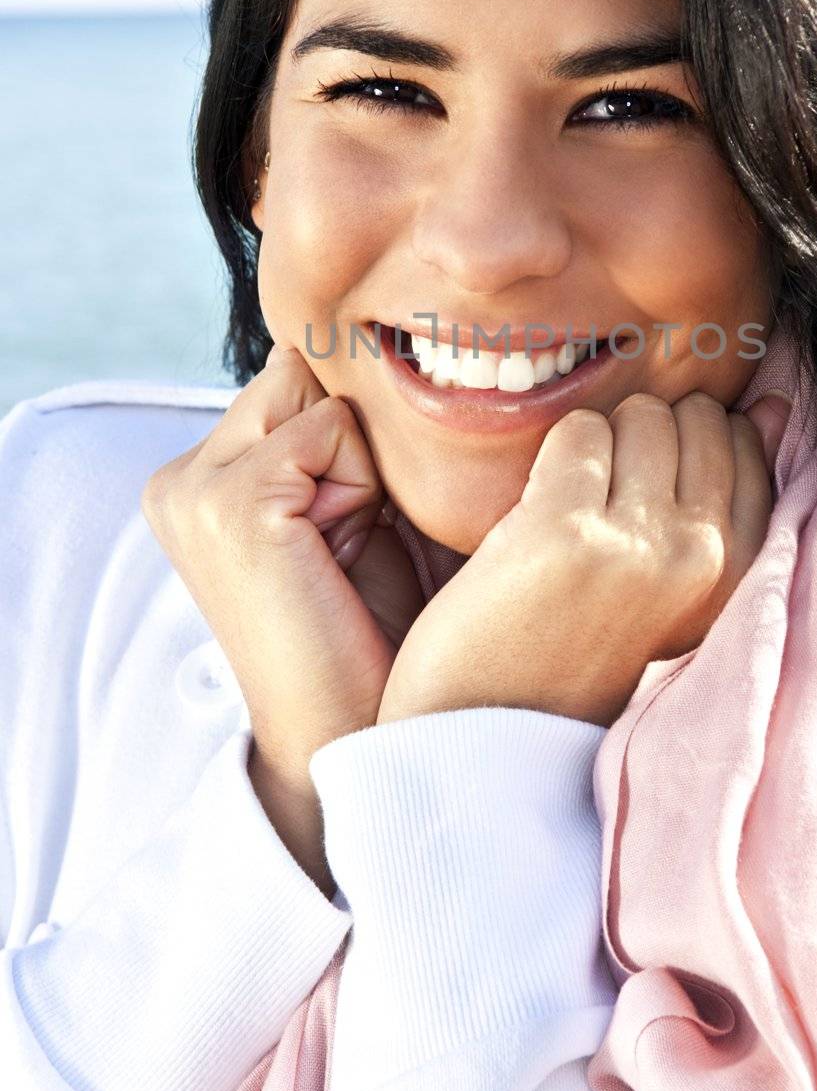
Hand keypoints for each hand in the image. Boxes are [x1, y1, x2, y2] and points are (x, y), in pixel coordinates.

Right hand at [140, 344, 424, 889]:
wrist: (344, 733)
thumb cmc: (363, 629)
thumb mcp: (341, 513)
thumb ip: (330, 439)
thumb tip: (355, 357)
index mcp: (193, 479)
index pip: (290, 381)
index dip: (348, 438)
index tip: (349, 522)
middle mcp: (178, 478)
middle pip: (303, 376)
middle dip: (352, 442)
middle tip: (349, 537)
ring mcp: (195, 488)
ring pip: (320, 396)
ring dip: (360, 463)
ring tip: (344, 545)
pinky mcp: (230, 502)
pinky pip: (332, 429)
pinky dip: (361, 485)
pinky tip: (339, 554)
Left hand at [377, 391, 788, 729]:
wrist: (488, 727)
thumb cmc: (581, 646)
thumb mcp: (680, 581)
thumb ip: (731, 494)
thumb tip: (774, 407)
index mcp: (740, 577)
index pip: (746, 446)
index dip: (684, 453)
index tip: (647, 501)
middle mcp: (701, 560)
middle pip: (695, 418)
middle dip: (646, 439)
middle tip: (606, 504)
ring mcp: (637, 545)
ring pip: (640, 416)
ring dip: (599, 446)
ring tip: (575, 513)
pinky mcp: (566, 530)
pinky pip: (580, 430)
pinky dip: (553, 457)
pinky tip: (539, 515)